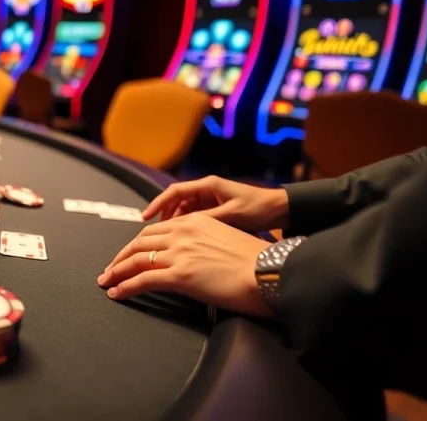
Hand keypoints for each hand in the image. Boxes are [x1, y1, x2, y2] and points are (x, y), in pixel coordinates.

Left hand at [98, 213, 273, 317]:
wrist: (270, 272)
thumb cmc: (257, 262)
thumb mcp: (226, 240)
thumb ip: (205, 243)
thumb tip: (197, 257)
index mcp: (195, 222)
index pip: (156, 231)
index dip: (137, 244)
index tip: (128, 253)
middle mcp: (183, 233)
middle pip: (139, 243)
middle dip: (120, 257)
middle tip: (110, 269)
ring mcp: (180, 253)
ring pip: (136, 260)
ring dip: (116, 272)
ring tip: (106, 282)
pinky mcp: (180, 275)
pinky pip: (142, 280)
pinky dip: (125, 287)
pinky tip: (116, 293)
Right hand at [142, 176, 289, 231]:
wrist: (281, 209)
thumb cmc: (258, 208)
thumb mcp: (231, 215)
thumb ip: (205, 220)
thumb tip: (180, 229)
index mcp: (207, 186)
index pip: (174, 192)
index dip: (157, 204)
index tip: (145, 217)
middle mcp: (206, 190)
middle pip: (176, 202)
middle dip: (163, 217)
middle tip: (155, 233)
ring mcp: (210, 200)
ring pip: (184, 211)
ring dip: (175, 224)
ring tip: (169, 239)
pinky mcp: (216, 210)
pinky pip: (194, 217)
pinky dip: (187, 227)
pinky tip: (185, 240)